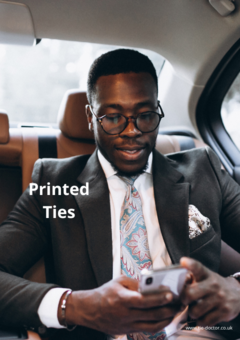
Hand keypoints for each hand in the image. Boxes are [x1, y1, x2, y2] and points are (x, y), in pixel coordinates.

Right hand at [59, 276, 180, 334]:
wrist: (90, 310)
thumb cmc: (105, 293)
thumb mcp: (118, 281)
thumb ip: (135, 283)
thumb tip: (152, 283)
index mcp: (122, 299)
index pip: (144, 300)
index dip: (158, 299)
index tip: (170, 294)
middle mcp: (126, 314)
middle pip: (152, 314)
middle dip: (169, 309)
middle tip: (181, 302)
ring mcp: (128, 324)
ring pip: (153, 325)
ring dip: (168, 318)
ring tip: (177, 310)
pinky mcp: (129, 330)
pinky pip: (148, 329)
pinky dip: (160, 324)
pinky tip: (167, 318)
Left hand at [180, 257, 239, 325]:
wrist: (238, 295)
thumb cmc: (214, 286)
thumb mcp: (206, 277)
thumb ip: (192, 277)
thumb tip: (174, 284)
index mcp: (207, 275)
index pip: (198, 268)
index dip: (190, 264)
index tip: (183, 261)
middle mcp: (213, 285)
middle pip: (190, 294)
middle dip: (183, 300)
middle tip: (185, 301)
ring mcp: (219, 299)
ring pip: (195, 311)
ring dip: (192, 313)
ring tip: (195, 309)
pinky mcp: (224, 312)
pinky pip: (205, 321)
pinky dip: (201, 321)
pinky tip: (203, 316)